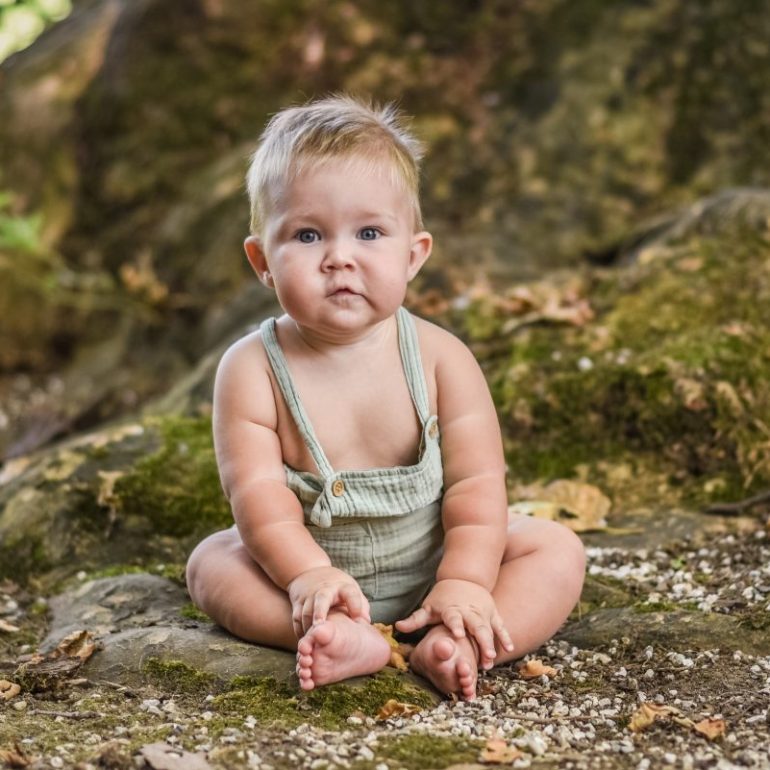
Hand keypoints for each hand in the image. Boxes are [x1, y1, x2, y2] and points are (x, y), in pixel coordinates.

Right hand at [287, 566, 370, 637]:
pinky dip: (300, 630)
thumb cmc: (337, 587)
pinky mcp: (298, 602)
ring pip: (306, 612)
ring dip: (309, 627)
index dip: (355, 605)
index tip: (360, 619)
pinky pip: (296, 618)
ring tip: (315, 642)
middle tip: (320, 626)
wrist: (310, 572)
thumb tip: (366, 621)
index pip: (350, 593)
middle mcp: (325, 589)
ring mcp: (309, 595)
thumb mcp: (351, 590)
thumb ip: (361, 605)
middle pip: (322, 599)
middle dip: (320, 612)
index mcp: (342, 587)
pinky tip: (306, 640)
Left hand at [395, 579, 513, 669]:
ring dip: (491, 644)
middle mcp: (468, 610)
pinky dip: (505, 636)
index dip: (456, 625)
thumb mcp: (428, 606)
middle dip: (480, 641)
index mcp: (451, 609)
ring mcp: (482, 612)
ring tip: (490, 660)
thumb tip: (396, 627)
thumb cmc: (443, 597)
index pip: (453, 618)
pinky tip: (509, 649)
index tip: (458, 635)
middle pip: (475, 626)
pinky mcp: (492, 613)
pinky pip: (500, 625)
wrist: (464, 577)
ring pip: (489, 628)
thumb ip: (415, 620)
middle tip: (484, 658)